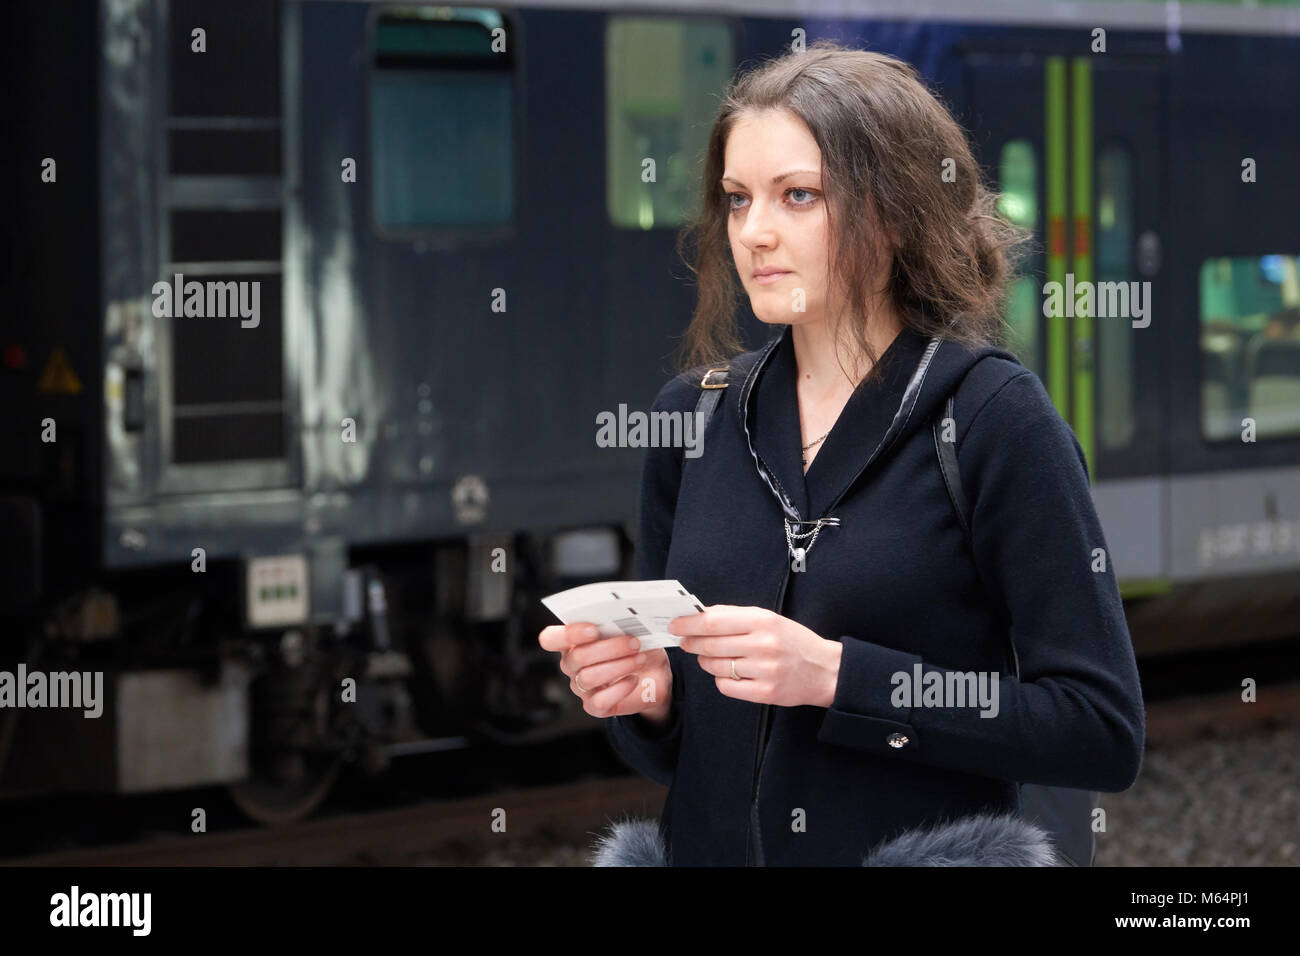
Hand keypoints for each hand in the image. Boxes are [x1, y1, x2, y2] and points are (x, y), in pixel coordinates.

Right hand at [538, 622, 672, 721]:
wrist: (654, 674)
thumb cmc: (637, 648)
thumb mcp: (630, 631)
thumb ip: (619, 624)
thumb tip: (624, 619)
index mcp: (572, 642)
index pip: (551, 639)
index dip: (568, 634)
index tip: (594, 629)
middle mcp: (571, 665)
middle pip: (577, 657)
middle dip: (609, 648)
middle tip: (634, 643)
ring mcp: (581, 687)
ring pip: (588, 678)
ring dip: (618, 666)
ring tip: (640, 659)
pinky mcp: (594, 706)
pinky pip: (600, 700)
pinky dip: (619, 689)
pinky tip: (634, 679)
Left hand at [670, 605, 841, 707]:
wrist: (825, 670)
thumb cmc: (793, 641)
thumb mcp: (769, 619)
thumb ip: (735, 616)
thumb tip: (699, 615)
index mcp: (763, 621)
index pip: (713, 621)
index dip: (688, 624)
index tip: (675, 625)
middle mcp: (763, 644)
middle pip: (710, 644)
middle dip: (691, 643)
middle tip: (685, 642)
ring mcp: (765, 670)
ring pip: (715, 666)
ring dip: (706, 661)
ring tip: (711, 656)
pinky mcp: (765, 693)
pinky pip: (726, 686)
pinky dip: (721, 680)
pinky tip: (729, 673)